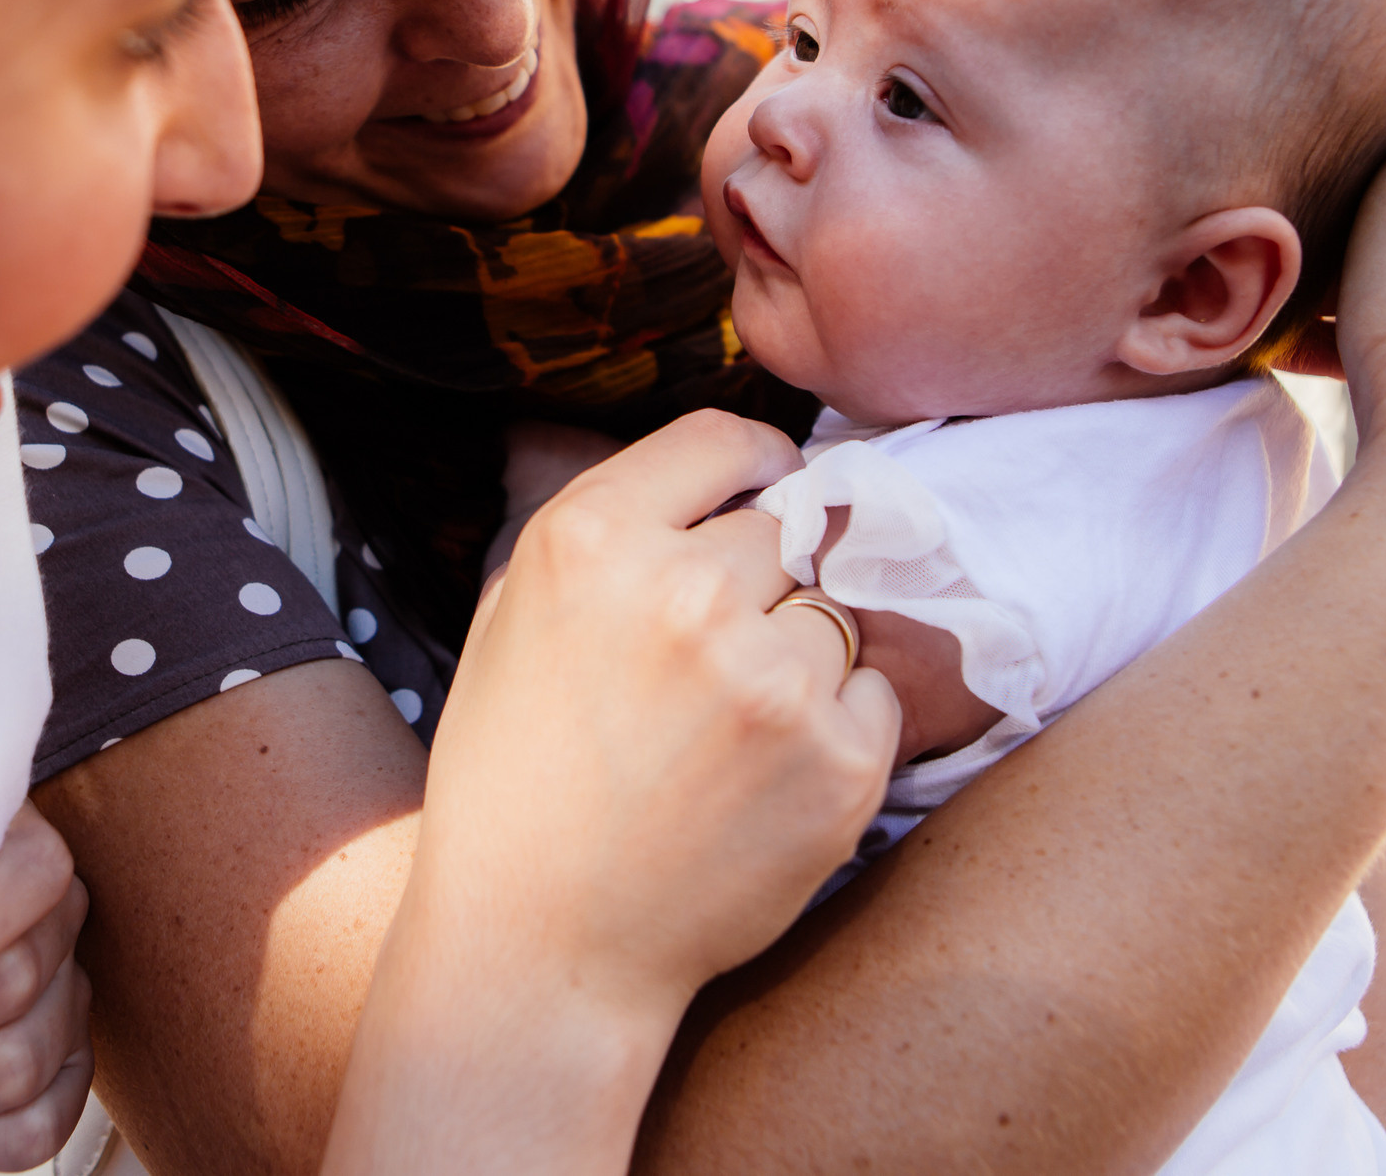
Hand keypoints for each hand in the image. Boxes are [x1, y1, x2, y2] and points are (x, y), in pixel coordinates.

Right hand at [435, 409, 902, 1019]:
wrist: (543, 946)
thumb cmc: (517, 776)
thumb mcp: (511, 614)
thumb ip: (606, 522)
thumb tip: (708, 460)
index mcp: (592, 540)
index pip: (724, 439)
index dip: (749, 469)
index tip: (758, 500)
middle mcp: (687, 594)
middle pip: (785, 531)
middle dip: (761, 580)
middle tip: (713, 658)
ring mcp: (773, 681)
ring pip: (834, 614)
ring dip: (800, 655)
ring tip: (728, 730)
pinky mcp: (840, 764)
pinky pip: (875, 694)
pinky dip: (838, 726)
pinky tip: (765, 774)